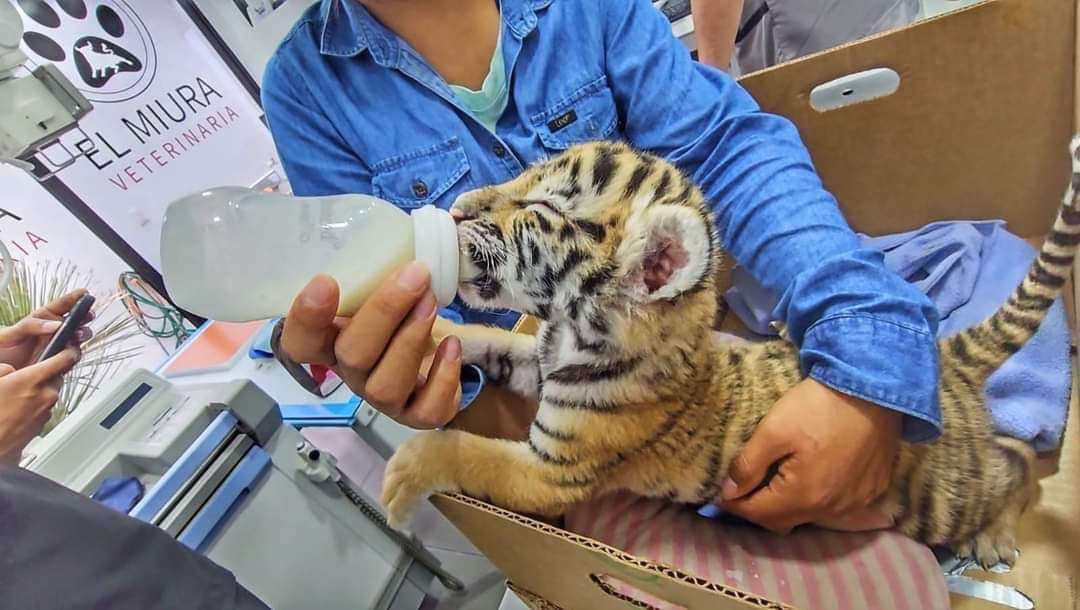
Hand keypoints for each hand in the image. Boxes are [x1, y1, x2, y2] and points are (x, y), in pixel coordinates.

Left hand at [0, 289, 92, 369]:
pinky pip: (73, 356)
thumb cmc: (2, 350)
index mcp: (42, 319)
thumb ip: (32, 326)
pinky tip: (71, 351)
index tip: (85, 293)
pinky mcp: (60, 362)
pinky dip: (75, 353)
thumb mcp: (11, 333)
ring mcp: (58, 346)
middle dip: (85, 316)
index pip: (61, 304)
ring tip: (78, 335)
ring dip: (83, 334)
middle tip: (87, 315)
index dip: (75, 297)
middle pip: (76, 320)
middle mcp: (53, 331)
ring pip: (79, 337)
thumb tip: (55, 325)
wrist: (1, 372)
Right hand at [0, 348, 79, 462]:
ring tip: (18, 395)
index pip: (65, 359)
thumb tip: (12, 369)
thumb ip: (5, 370)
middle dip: (47, 373)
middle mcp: (45, 395)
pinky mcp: (43, 423)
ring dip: (40, 390)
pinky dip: (36, 404)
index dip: (70, 350)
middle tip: (31, 374)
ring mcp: (46, 410)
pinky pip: (44, 407)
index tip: (70, 346)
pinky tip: (19, 408)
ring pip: (50, 392)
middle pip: (57, 376)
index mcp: (33, 380)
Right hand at [281, 262, 462, 428]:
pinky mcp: (416, 415)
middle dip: (385, 312)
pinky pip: (426, 413)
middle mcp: (350, 373)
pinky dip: (443, 379)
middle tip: (415, 274)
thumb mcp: (378, 287)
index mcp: (328, 342)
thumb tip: (408, 232)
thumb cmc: (395, 312)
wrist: (429, 348)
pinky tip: (451, 346)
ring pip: (385, 386)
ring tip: (432, 302)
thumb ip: (376, 268)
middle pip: (352, 356)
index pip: (299, 341)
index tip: (325, 280)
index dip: (306, 318)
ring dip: (412, 339)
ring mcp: (382, 398)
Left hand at [718, 378, 900, 533]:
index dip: (734, 504)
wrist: (873, 388)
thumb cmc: (819, 406)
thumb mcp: (774, 429)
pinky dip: (815, 499)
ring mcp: (855, 502)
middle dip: (758, 509)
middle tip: (742, 490)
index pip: (758, 513)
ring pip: (809, 516)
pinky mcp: (872, 490)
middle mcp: (832, 509)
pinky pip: (835, 506)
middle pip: (783, 521)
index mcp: (804, 496)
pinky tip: (808, 480)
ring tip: (772, 485)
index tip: (720, 493)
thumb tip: (729, 492)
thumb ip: (748, 465)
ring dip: (787, 506)